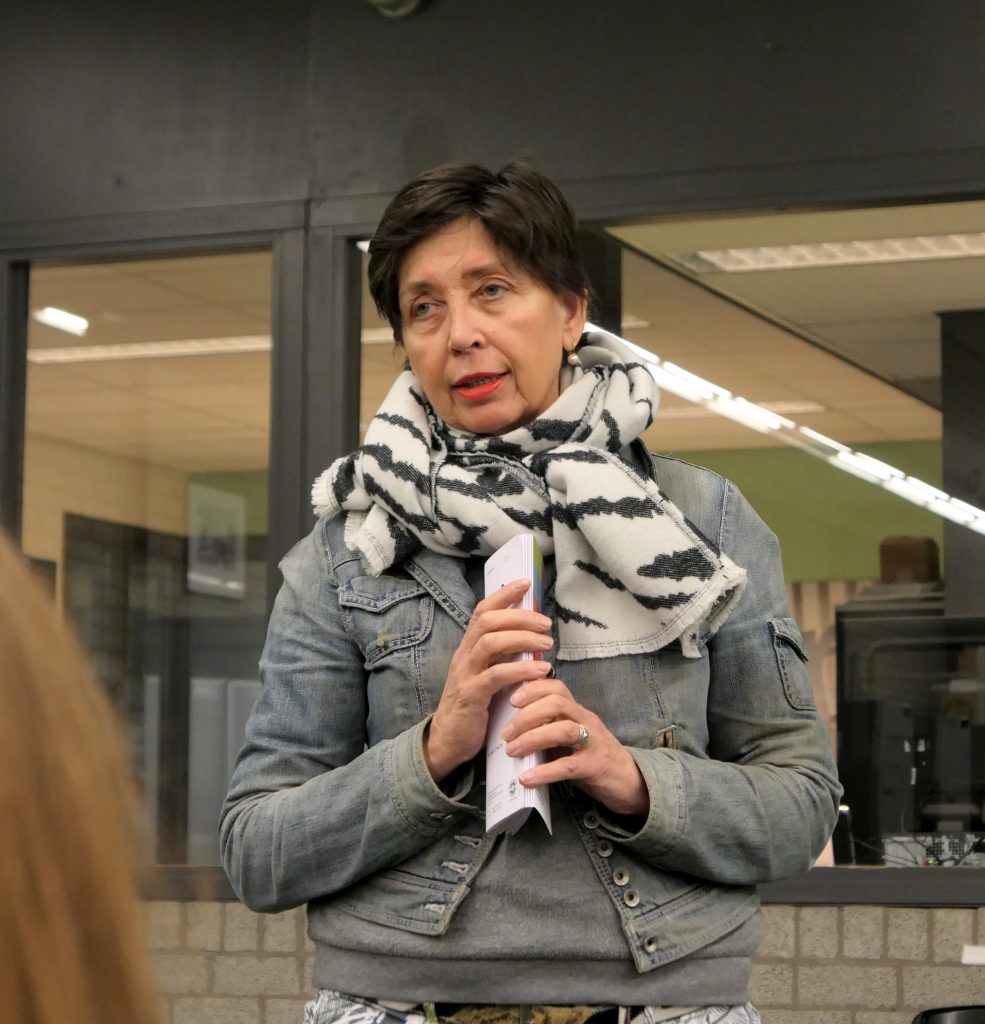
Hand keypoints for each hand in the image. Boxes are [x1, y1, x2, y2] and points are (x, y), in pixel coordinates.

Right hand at [424, 579, 553, 782]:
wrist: (448, 741)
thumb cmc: (474, 707)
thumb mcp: (485, 675)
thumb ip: (502, 657)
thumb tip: (531, 636)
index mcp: (468, 648)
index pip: (482, 611)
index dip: (503, 594)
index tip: (526, 583)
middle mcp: (464, 656)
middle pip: (488, 621)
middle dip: (520, 616)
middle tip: (546, 622)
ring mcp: (465, 675)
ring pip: (490, 642)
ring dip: (522, 638)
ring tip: (547, 642)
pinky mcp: (471, 696)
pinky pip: (496, 675)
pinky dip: (521, 668)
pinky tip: (541, 670)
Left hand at [501, 678, 648, 817]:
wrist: (630, 781)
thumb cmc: (593, 757)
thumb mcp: (571, 736)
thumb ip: (548, 728)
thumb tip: (511, 728)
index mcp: (578, 711)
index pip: (556, 687)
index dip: (532, 689)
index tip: (511, 699)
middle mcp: (586, 721)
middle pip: (557, 703)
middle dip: (527, 715)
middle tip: (506, 732)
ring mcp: (593, 743)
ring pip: (563, 730)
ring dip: (533, 738)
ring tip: (512, 751)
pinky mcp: (596, 767)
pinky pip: (569, 765)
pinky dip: (544, 772)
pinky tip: (527, 778)